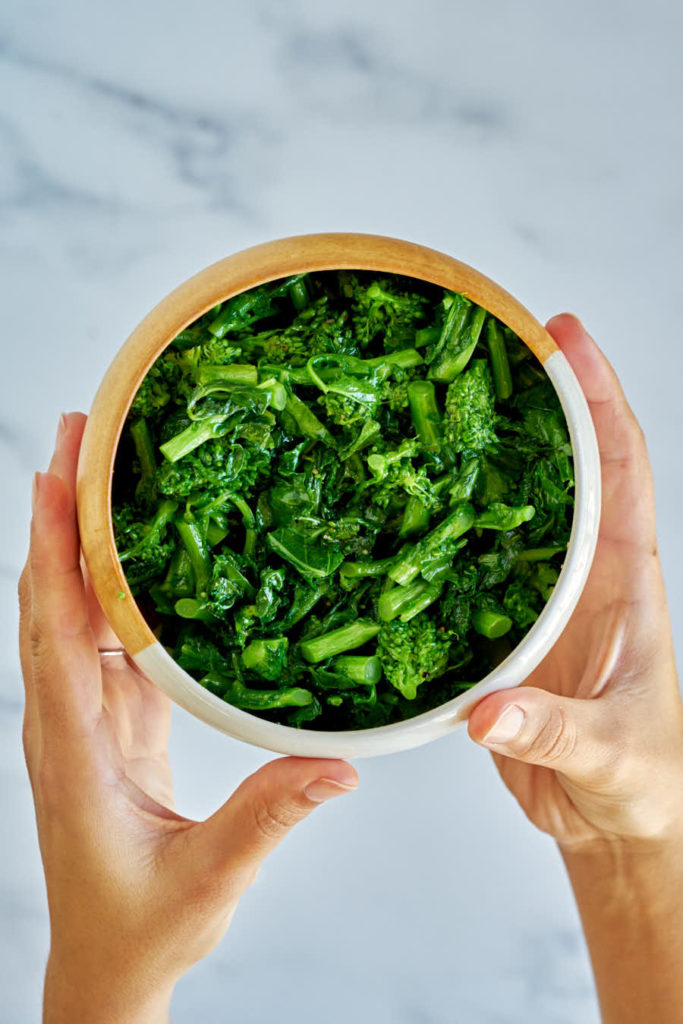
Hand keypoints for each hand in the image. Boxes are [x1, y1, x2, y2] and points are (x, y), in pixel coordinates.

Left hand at [19, 413, 357, 1023]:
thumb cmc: (141, 930)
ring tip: (102, 468)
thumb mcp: (209, 878)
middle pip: (51, 597)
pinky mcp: (110, 722)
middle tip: (81, 434)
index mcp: (72, 749)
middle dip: (60, 513)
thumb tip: (340, 765)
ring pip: (72, 610)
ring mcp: (85, 718)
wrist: (108, 966)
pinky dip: (114, 585)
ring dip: (81, 539)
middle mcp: (66, 720)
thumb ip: (270, 818)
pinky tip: (139, 550)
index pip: (54, 630)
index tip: (58, 476)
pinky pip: (105, 638)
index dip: (55, 550)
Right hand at [467, 314, 682, 851]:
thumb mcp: (609, 753)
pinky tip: (401, 512)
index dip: (597, 396)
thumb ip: (551, 731)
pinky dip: (440, 532)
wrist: (615, 818)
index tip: (565, 336)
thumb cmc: (639, 779)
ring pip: (511, 508)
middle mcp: (582, 575)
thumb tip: (489, 711)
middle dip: (536, 398)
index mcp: (624, 580)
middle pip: (563, 465)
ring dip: (482, 457)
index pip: (621, 466)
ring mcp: (541, 599)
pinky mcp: (503, 631)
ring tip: (433, 404)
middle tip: (491, 338)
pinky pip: (468, 565)